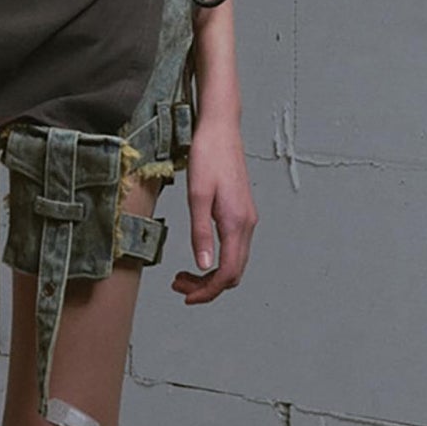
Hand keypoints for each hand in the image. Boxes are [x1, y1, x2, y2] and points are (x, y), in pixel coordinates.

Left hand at [171, 117, 256, 304]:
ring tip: (183, 274)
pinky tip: (200, 255)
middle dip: (207, 287)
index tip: (186, 296)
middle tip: (179, 285)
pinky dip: (217, 260)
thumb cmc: (207, 156)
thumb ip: (200, 232)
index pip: (227, 272)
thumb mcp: (197, 194)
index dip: (208, 291)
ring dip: (211, 275)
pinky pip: (234, 248)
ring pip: (235, 262)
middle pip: (233, 272)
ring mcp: (247, 218)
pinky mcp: (242, 212)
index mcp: (236, 222)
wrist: (221, 128)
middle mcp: (247, 224)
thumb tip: (203, 266)